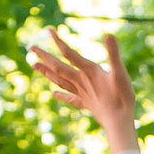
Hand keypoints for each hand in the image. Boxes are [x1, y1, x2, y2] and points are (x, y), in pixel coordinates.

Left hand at [30, 32, 138, 152]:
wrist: (119, 123)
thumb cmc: (122, 98)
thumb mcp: (120, 73)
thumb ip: (113, 54)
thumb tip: (109, 35)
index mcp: (88, 72)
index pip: (69, 53)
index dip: (58, 41)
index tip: (48, 30)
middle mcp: (81, 81)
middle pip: (58, 67)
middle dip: (44, 56)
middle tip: (31, 47)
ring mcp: (82, 93)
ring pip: (60, 81)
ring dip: (47, 72)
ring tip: (34, 65)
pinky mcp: (87, 104)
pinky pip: (71, 99)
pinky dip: (62, 95)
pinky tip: (54, 94)